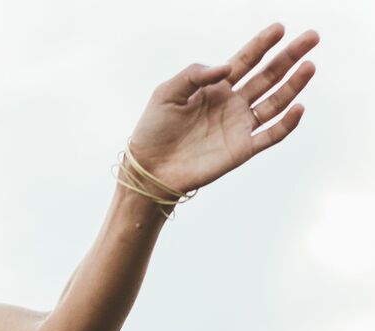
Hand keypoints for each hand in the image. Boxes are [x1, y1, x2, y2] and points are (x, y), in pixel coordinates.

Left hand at [126, 23, 317, 193]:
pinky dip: (286, 123)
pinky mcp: (241, 149)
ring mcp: (239, 126)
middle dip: (290, 56)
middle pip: (268, 76)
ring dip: (294, 84)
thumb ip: (195, 75)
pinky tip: (298, 107)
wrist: (149, 169)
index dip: (262, 44)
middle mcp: (232, 104)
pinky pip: (271, 135)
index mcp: (215, 88)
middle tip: (312, 36)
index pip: (246, 60)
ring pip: (275, 102)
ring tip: (309, 65)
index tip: (280, 28)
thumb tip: (227, 67)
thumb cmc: (154, 130)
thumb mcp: (167, 93)